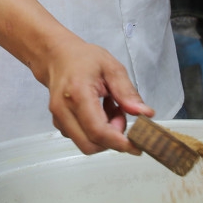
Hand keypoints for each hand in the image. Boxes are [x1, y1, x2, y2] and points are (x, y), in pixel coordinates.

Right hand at [41, 37, 153, 154]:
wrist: (57, 57)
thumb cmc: (83, 59)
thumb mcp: (111, 68)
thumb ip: (127, 92)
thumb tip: (145, 114)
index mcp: (78, 93)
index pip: (98, 130)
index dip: (119, 142)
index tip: (136, 145)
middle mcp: (64, 110)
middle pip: (91, 145)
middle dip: (112, 139)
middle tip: (121, 116)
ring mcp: (59, 118)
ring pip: (86, 144)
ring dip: (104, 135)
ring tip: (110, 110)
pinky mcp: (59, 124)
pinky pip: (81, 138)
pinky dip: (95, 132)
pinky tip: (99, 112)